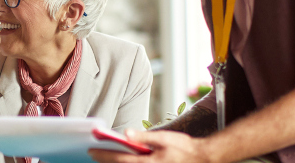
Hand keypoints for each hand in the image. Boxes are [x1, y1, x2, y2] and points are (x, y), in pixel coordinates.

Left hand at [89, 130, 217, 162]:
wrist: (202, 159)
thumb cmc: (184, 148)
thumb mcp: (164, 138)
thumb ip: (144, 137)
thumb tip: (126, 134)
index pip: (120, 159)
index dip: (104, 155)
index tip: (91, 151)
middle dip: (106, 162)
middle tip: (93, 155)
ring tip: (105, 159)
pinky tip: (122, 161)